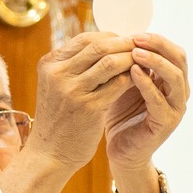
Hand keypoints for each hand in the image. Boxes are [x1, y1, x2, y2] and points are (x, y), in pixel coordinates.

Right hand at [23, 32, 136, 173]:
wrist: (49, 154)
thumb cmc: (58, 119)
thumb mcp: (56, 86)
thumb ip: (73, 66)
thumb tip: (106, 45)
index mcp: (49, 64)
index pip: (84, 39)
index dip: (110, 37)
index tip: (125, 42)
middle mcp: (58, 74)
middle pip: (99, 46)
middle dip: (124, 44)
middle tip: (141, 47)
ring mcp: (72, 91)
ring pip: (110, 62)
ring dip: (130, 59)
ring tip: (144, 62)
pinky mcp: (89, 108)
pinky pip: (118, 84)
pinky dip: (132, 78)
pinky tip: (140, 80)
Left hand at [105, 34, 189, 183]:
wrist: (121, 150)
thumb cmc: (121, 113)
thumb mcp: (124, 81)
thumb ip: (128, 62)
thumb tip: (118, 33)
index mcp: (172, 80)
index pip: (173, 51)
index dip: (157, 39)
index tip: (135, 31)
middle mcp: (179, 92)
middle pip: (179, 59)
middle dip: (159, 45)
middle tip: (137, 37)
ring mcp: (175, 108)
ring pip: (175, 77)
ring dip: (155, 61)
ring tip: (135, 52)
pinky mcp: (166, 124)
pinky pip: (159, 100)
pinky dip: (147, 84)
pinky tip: (132, 73)